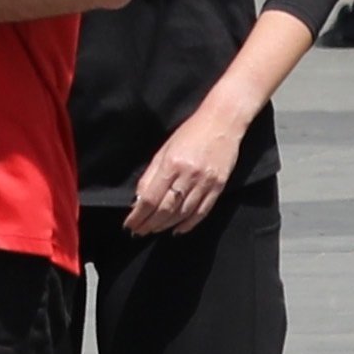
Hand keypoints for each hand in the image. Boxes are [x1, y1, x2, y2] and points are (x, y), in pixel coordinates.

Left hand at [126, 105, 248, 235]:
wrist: (222, 122)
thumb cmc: (191, 132)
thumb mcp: (165, 149)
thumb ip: (151, 175)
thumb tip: (139, 199)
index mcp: (171, 164)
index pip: (150, 198)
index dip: (138, 215)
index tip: (130, 224)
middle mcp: (188, 176)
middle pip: (165, 209)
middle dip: (149, 224)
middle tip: (138, 232)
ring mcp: (205, 183)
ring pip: (182, 214)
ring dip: (165, 226)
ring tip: (154, 230)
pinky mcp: (218, 187)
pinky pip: (202, 212)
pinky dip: (189, 224)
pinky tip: (177, 229)